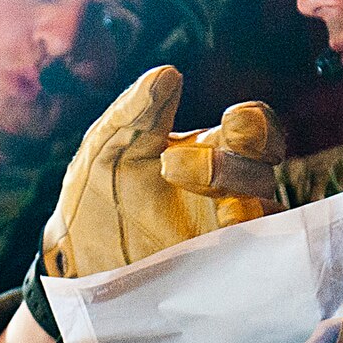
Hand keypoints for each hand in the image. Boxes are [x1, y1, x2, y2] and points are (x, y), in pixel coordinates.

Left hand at [41, 65, 283, 278]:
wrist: (77, 269)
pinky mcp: (222, 270)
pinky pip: (257, 257)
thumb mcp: (105, 151)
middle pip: (265, 164)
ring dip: (241, 202)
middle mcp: (229, 188)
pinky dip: (249, 245)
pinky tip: (222, 238)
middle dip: (234, 162)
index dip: (255, 123)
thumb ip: (135, 113)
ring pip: (266, 208)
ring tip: (209, 209)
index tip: (231, 122)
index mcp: (207, 150)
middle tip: (171, 166)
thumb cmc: (94, 199)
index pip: (254, 127)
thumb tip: (168, 72)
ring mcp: (229, 232)